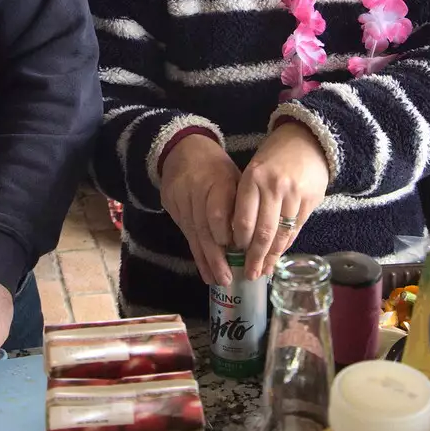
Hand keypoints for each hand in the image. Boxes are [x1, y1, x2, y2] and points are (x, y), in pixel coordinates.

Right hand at [160, 134, 239, 285]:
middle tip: (228, 278)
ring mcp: (180, 199)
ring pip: (193, 234)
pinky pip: (185, 234)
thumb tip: (258, 242)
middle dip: (216, 256)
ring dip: (206, 260)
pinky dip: (196, 254)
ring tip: (217, 280)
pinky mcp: (170, 207)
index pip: (218, 210)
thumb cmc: (218, 168)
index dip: (225, 233)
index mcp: (218, 179)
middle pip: (204, 228)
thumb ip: (243, 206)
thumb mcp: (236, 178)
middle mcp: (196, 190)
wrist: (183, 150)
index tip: (239, 251)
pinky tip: (205, 271)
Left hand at [234, 123, 329, 279]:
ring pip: (281, 235)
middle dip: (255, 258)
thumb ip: (246, 198)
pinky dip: (287, 245)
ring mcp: (294, 195)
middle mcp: (274, 187)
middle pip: (263, 233)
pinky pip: (296, 230)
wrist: (308, 140)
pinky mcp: (310, 201)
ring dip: (272, 257)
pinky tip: (280, 254)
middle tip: (250, 274)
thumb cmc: (274, 157)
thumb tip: (238, 234)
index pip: (243, 220)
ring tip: (265, 270)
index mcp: (253, 178)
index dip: (239, 242)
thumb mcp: (254, 170)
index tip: (234, 254)